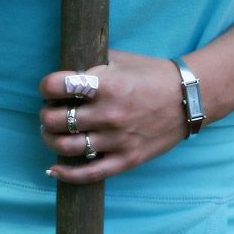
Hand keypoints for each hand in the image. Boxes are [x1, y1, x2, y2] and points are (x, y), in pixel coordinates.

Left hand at [39, 50, 186, 181]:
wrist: (188, 98)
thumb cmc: (152, 74)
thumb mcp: (120, 59)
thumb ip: (93, 62)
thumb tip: (66, 67)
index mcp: (107, 84)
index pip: (58, 86)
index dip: (46, 86)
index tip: (48, 87)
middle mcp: (108, 114)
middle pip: (57, 120)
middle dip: (46, 115)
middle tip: (49, 110)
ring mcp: (116, 140)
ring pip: (67, 147)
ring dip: (51, 139)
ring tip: (51, 132)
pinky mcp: (126, 160)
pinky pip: (89, 173)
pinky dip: (66, 173)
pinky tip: (54, 168)